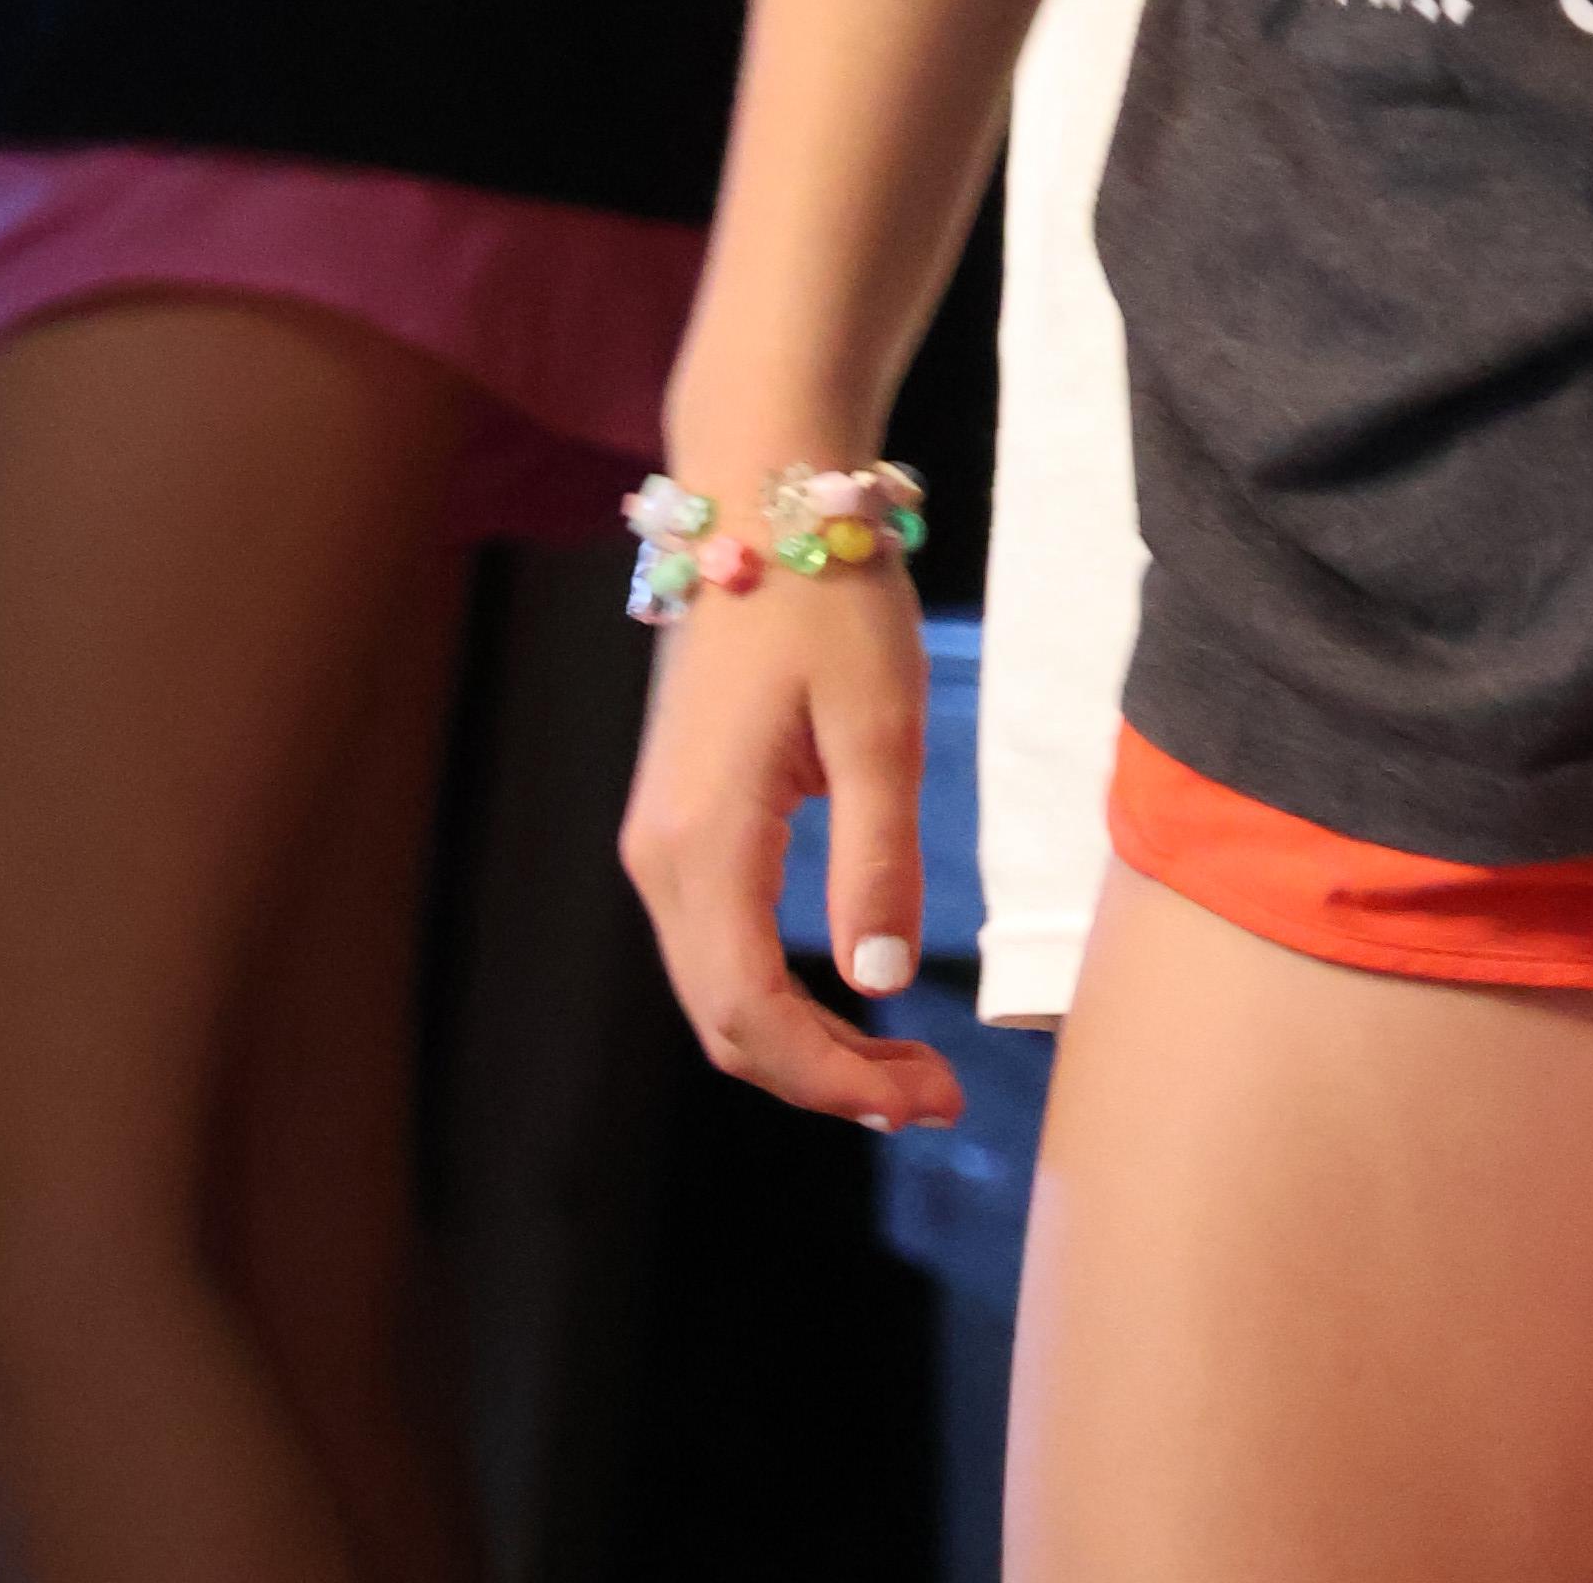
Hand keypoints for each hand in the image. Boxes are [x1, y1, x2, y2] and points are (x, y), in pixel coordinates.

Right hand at [619, 558, 961, 1136]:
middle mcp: (659, 854)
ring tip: (908, 1067)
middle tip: (933, 1097)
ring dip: (807, 1044)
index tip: (924, 1097)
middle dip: (827, 1079)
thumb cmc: (829, 594)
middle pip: (725, 1023)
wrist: (763, 494)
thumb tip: (877, 983)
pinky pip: (720, 944)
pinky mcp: (683, 820)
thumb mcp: (879, 722)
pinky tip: (855, 999)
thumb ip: (876, 859)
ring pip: (718, 993)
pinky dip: (783, 994)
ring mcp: (662, 838)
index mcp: (701, 839)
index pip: (748, 1014)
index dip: (831, 1078)